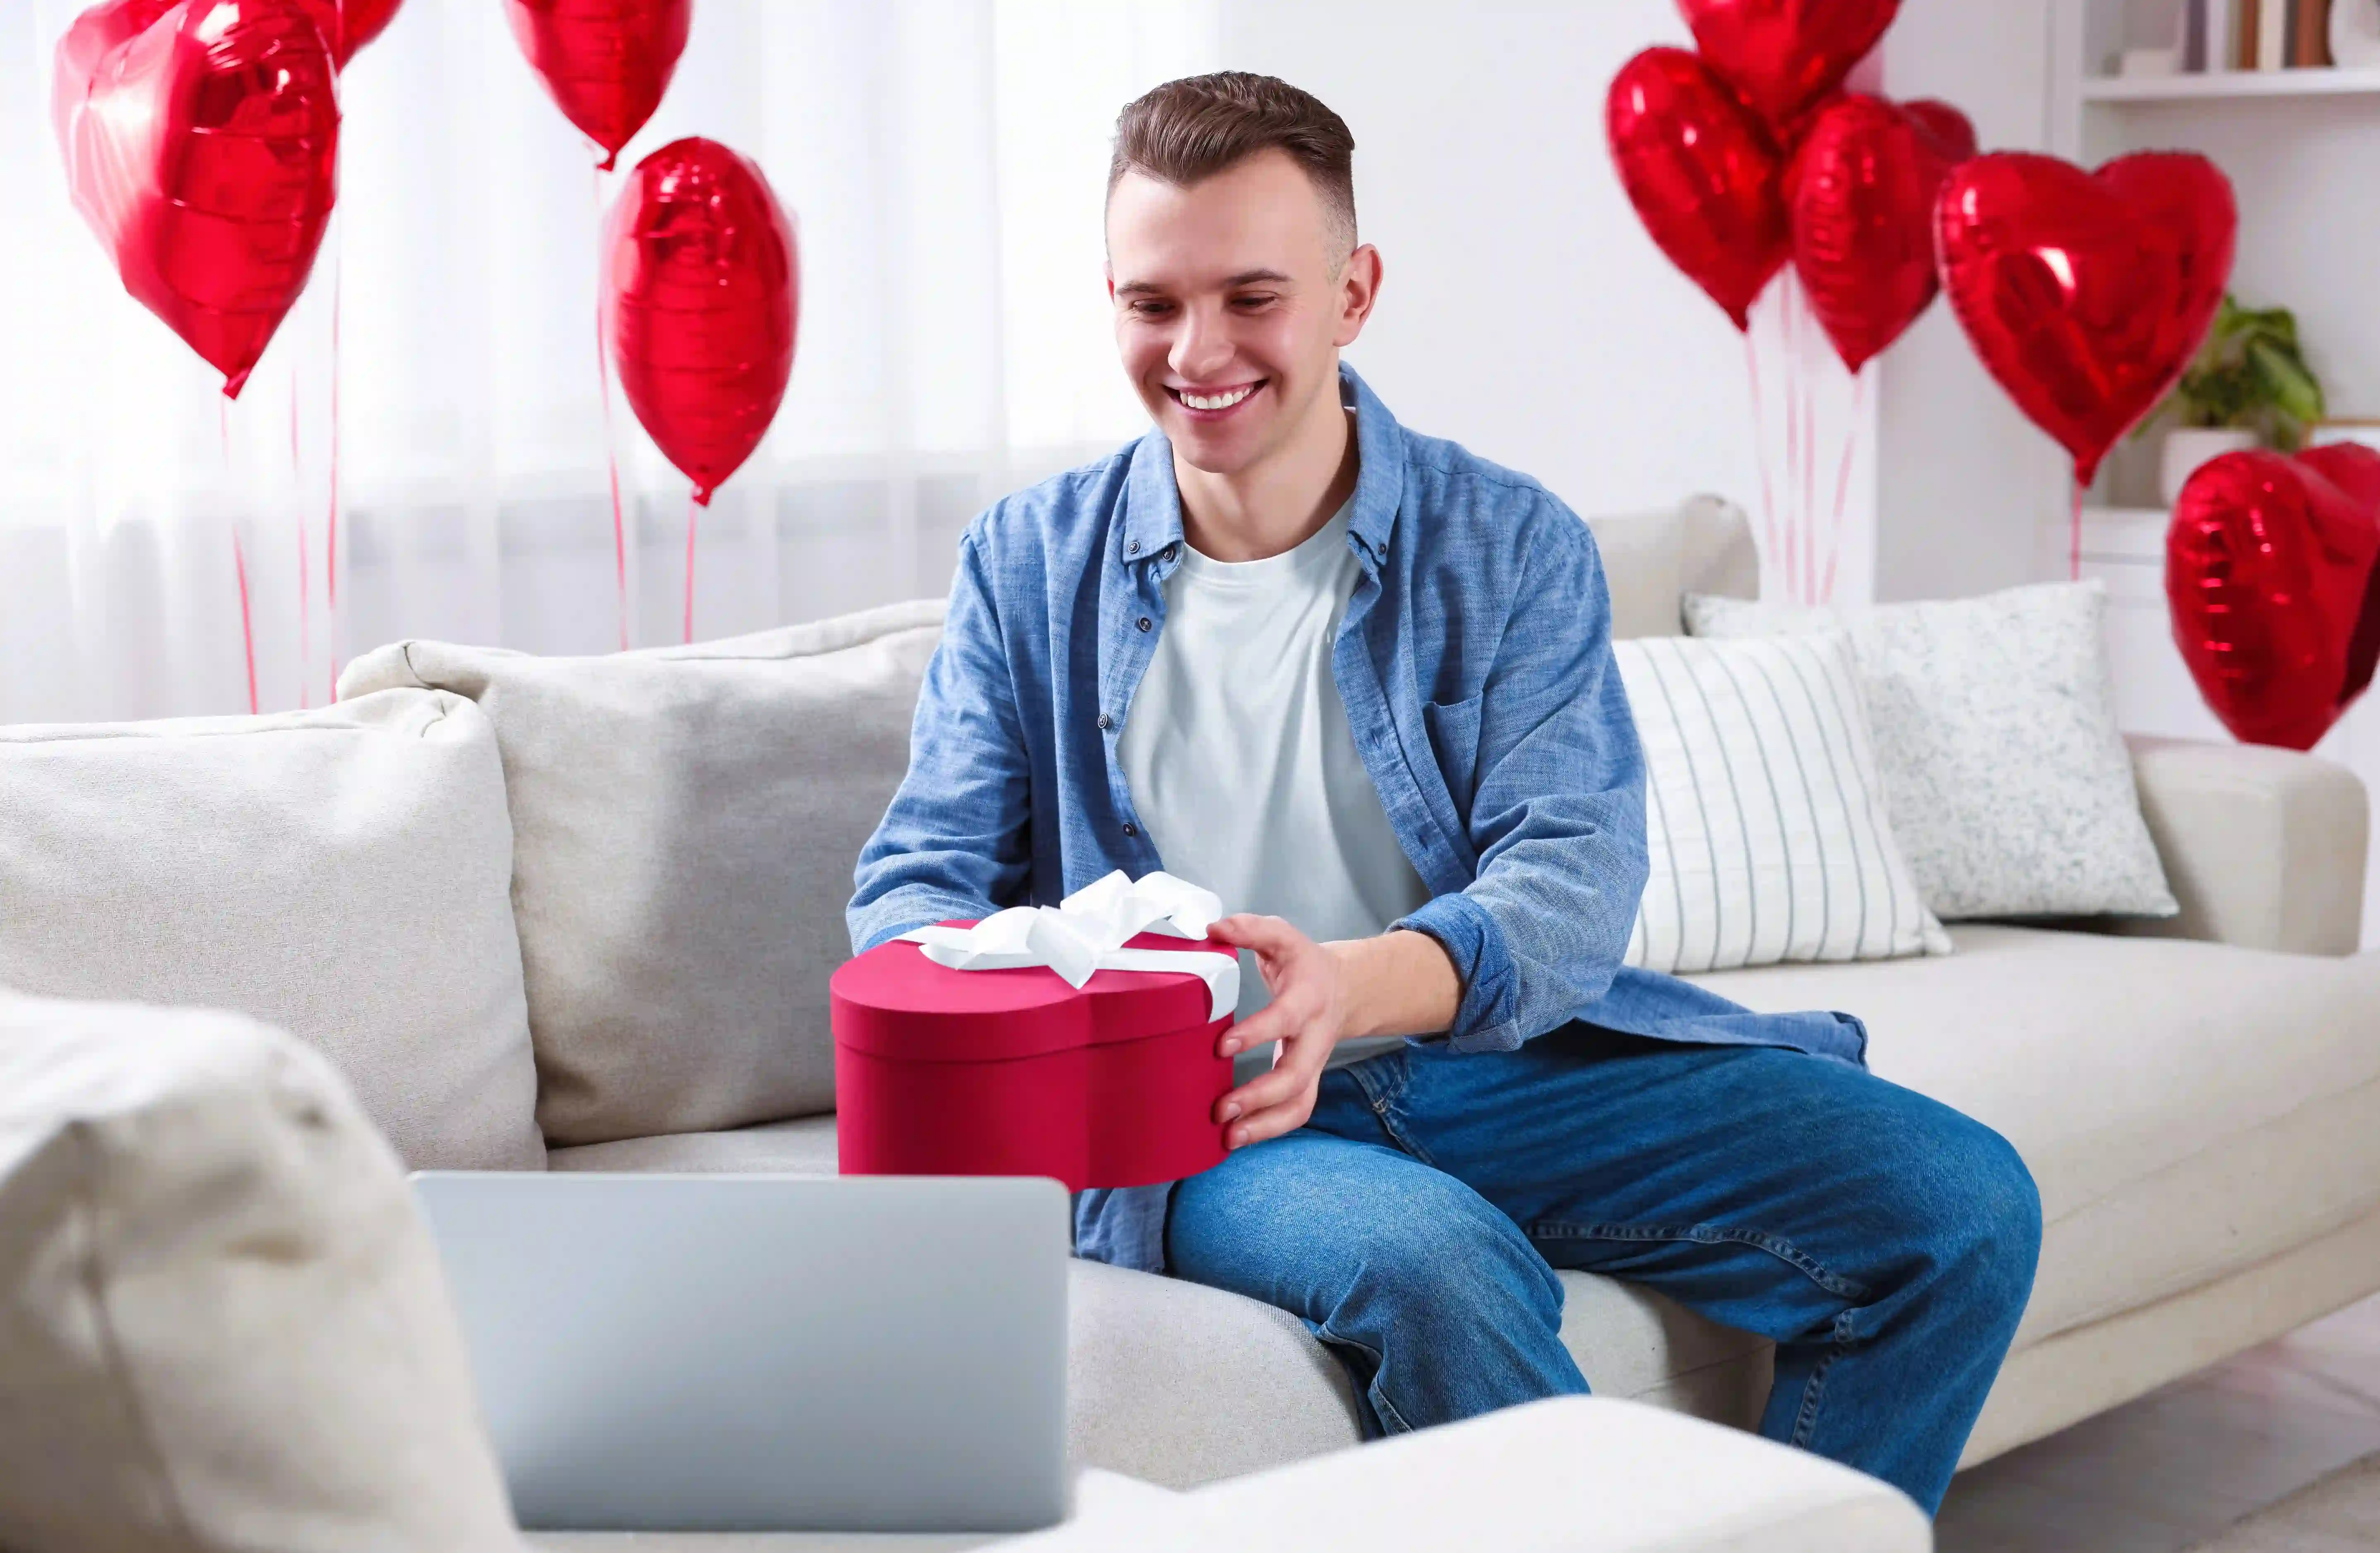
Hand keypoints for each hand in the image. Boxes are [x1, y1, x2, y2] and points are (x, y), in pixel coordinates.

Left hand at [1204, 913, 1348, 1149]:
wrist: (1344, 989)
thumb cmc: (1302, 964)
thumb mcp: (1282, 936)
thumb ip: (1250, 929)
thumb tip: (1213, 929)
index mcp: (1309, 998)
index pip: (1286, 1018)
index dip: (1258, 1033)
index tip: (1221, 1045)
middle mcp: (1315, 1037)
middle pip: (1296, 1076)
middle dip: (1259, 1096)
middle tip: (1221, 1109)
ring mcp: (1313, 1064)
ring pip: (1300, 1104)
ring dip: (1265, 1126)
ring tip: (1228, 1138)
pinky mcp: (1306, 1082)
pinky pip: (1294, 1113)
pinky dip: (1268, 1130)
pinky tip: (1236, 1138)